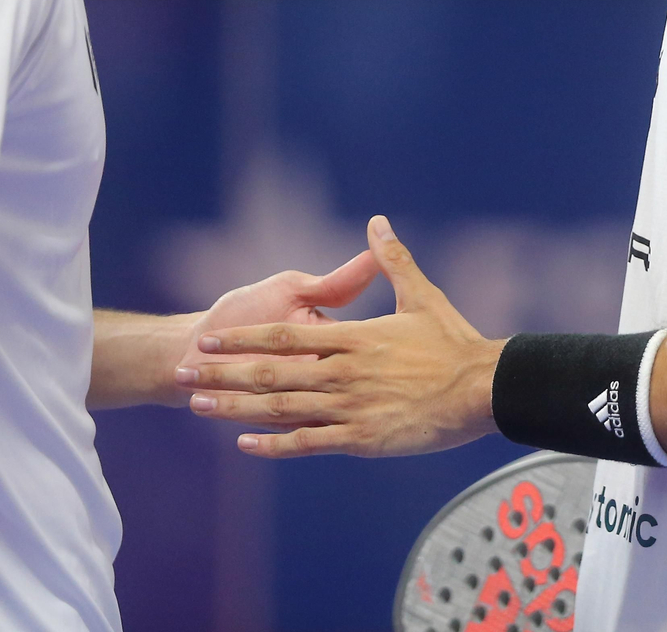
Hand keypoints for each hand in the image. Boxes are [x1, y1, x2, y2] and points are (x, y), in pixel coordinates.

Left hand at [178, 216, 503, 457]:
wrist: (482, 387)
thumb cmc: (454, 341)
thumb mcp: (421, 294)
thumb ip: (391, 260)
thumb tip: (377, 221)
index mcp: (352, 337)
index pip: (284, 336)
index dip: (242, 339)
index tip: (209, 339)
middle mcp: (342, 371)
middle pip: (270, 374)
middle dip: (222, 375)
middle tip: (183, 374)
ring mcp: (350, 407)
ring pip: (281, 409)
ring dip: (236, 409)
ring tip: (199, 407)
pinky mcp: (362, 439)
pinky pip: (308, 442)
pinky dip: (274, 445)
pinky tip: (245, 445)